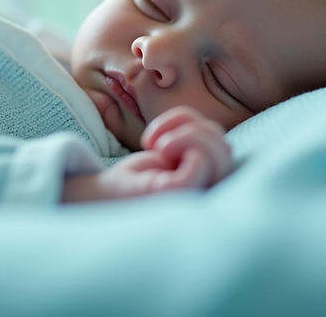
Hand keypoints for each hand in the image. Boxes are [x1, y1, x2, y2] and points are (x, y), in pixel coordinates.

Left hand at [62, 106, 233, 202]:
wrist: (99, 195)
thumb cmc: (134, 178)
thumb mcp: (170, 152)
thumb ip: (196, 144)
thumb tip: (213, 134)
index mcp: (206, 187)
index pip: (226, 151)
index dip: (200, 129)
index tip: (164, 136)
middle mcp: (208, 197)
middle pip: (227, 149)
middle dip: (194, 127)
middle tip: (158, 139)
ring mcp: (199, 199)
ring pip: (222, 151)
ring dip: (188, 133)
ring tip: (160, 145)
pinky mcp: (184, 196)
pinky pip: (204, 159)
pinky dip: (183, 141)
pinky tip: (160, 151)